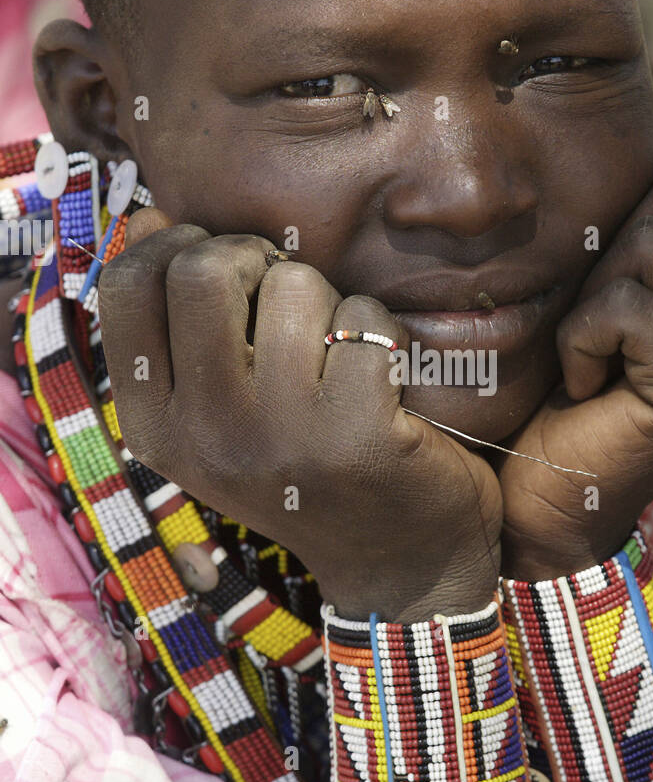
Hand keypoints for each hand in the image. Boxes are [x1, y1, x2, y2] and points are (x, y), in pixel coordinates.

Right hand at [98, 212, 501, 619]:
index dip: (177, 247)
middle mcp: (205, 435)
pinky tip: (385, 386)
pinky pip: (365, 319)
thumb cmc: (306, 469)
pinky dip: (385, 337)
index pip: (125, 286)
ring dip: (328, 303)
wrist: (399, 567)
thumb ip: (177, 325)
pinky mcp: (358, 435)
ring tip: (338, 356)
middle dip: (256, 262)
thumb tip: (148, 214)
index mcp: (156, 426)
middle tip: (288, 304)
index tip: (225, 272)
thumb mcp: (219, 415)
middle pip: (204, 268)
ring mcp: (281, 437)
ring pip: (293, 283)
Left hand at [498, 131, 652, 579]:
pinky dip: (579, 338)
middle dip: (617, 243)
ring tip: (598, 354)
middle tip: (606, 320)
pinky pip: (623, 305)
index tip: (637, 248)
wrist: (546, 489)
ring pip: (650, 243)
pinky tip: (589, 385)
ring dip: (593, 294)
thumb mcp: (624, 271)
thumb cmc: (571, 368)